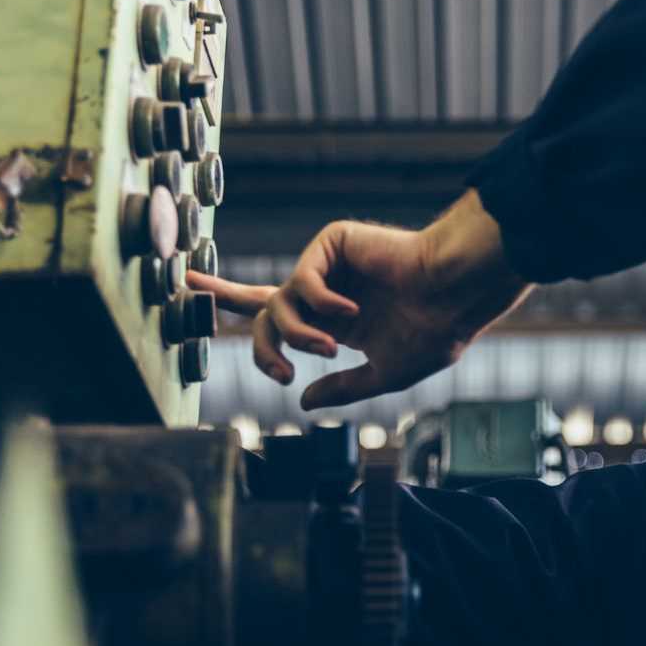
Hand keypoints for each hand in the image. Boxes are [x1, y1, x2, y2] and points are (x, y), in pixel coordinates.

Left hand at [189, 190, 532, 409]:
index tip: (191, 286)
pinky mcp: (333, 243)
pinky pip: (302, 279)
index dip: (231, 301)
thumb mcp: (384, 375)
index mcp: (336, 322)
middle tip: (280, 372)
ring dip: (296, 336)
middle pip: (262, 307)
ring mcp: (328, 267)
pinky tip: (351, 312)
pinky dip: (320, 302)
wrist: (455, 297)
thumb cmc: (433, 333)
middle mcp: (327, 293)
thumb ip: (342, 388)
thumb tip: (303, 401)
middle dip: (259, 344)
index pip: (274, 314)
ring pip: (278, 304)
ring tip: (327, 349)